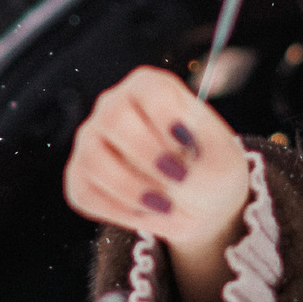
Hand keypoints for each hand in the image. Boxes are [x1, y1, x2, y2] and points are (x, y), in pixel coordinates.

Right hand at [63, 67, 250, 301]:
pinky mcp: (80, 177)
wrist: (198, 204)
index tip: (187, 144)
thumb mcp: (222, 162)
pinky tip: (146, 213)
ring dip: (133, 188)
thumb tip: (177, 165)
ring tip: (166, 204)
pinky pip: (86, 193)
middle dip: (147, 155)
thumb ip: (204, 159)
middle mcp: (113, 106)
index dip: (166, 117)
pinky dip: (119, 210)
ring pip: (94, 159)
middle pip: (114, 118)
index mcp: (151, 87)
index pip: (149, 89)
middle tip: (178, 179)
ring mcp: (92, 141)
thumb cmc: (209, 169)